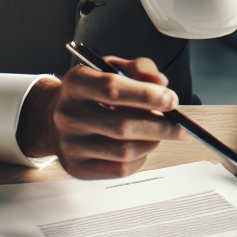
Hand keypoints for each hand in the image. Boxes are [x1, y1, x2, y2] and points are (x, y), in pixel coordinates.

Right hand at [17, 57, 183, 178]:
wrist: (55, 116)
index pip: (112, 89)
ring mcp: (70, 144)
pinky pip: (119, 169)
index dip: (147, 95)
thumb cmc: (93, 90)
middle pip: (123, 125)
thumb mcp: (113, 67)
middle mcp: (69, 114)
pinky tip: (144, 146)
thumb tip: (162, 84)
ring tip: (161, 132)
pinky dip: (141, 158)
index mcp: (77, 83)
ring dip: (153, 142)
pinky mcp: (77, 167)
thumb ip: (140, 69)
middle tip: (181, 125)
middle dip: (161, 126)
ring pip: (124, 151)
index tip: (172, 99)